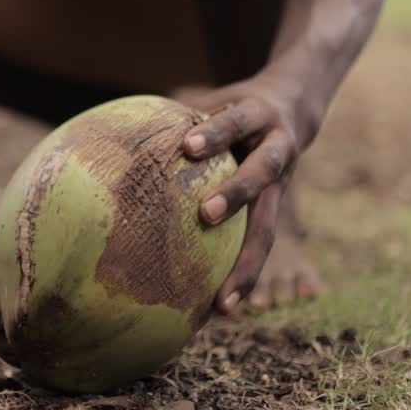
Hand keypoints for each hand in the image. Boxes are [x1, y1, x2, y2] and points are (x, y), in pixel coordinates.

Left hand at [177, 74, 316, 314]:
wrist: (295, 105)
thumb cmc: (235, 105)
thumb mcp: (216, 99)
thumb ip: (180, 114)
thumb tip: (115, 128)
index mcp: (258, 117)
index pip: (236, 121)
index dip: (215, 134)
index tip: (188, 146)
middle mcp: (278, 151)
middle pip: (262, 174)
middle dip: (237, 195)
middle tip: (205, 214)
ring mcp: (283, 185)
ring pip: (269, 227)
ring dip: (247, 265)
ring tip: (223, 303)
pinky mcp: (279, 209)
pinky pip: (261, 247)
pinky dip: (242, 279)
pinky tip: (218, 311)